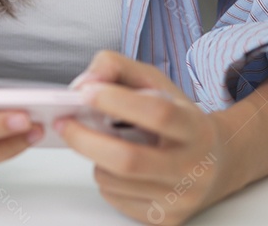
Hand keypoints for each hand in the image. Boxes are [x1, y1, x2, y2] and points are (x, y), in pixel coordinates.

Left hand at [60, 51, 234, 225]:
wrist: (216, 164)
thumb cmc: (176, 118)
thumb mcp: (154, 82)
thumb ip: (116, 67)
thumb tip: (83, 83)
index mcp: (195, 128)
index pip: (158, 115)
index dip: (117, 101)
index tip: (84, 92)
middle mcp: (193, 167)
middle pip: (128, 160)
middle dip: (84, 139)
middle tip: (63, 122)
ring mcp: (180, 198)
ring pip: (113, 179)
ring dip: (94, 158)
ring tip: (104, 143)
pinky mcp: (164, 219)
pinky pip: (114, 197)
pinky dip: (104, 178)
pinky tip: (117, 167)